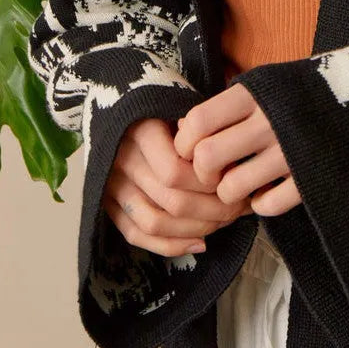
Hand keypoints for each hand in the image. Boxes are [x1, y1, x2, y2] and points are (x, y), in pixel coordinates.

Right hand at [102, 117, 252, 256]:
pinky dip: (171, 246)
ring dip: (197, 229)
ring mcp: (111, 185)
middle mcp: (121, 160)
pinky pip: (136, 235)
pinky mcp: (108, 205)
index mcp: (140, 130)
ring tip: (225, 221)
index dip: (207, 182)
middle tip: (240, 206)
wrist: (124, 106)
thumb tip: (232, 168)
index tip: (233, 178)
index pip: (174, 172)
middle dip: (214, 210)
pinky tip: (201, 243)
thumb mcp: (183, 102)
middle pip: (171, 201)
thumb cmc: (165, 104)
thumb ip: (202, 130)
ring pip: (155, 224)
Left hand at [174, 83, 302, 217]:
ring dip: (229, 193)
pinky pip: (267, 205)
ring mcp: (289, 152)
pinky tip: (267, 191)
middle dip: (202, 174)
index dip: (185, 141)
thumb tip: (184, 129)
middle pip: (208, 158)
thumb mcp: (263, 84)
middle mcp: (268, 122)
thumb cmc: (299, 91)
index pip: (198, 122)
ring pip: (232, 188)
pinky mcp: (309, 178)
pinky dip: (261, 204)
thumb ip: (228, 104)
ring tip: (240, 183)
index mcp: (253, 94)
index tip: (191, 148)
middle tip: (212, 173)